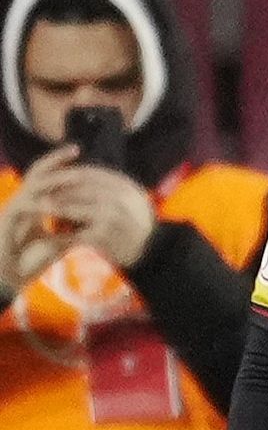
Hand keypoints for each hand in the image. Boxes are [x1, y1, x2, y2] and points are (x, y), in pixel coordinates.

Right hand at [0, 145, 81, 290]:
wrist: (5, 280)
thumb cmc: (28, 262)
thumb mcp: (57, 243)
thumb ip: (73, 231)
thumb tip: (97, 225)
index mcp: (34, 204)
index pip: (51, 179)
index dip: (68, 169)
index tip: (89, 162)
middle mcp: (23, 201)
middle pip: (38, 172)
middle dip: (57, 159)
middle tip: (77, 148)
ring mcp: (14, 208)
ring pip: (32, 184)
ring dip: (54, 176)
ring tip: (74, 171)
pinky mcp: (8, 220)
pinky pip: (25, 204)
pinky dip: (42, 202)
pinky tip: (57, 199)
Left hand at [40, 161, 154, 266]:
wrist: (152, 253)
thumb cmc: (134, 224)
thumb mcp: (128, 199)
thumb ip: (106, 186)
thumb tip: (73, 172)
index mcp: (126, 187)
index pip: (90, 173)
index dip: (67, 174)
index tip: (50, 178)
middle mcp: (121, 198)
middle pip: (79, 188)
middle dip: (56, 189)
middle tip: (36, 191)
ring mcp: (113, 217)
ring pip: (74, 207)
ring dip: (54, 208)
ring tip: (38, 208)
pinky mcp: (104, 236)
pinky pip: (76, 233)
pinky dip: (62, 234)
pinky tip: (51, 235)